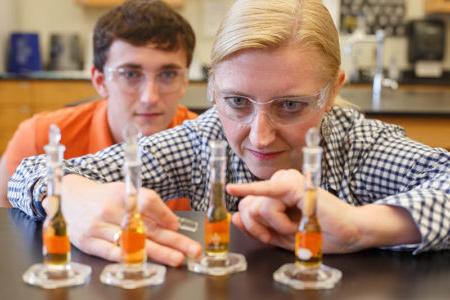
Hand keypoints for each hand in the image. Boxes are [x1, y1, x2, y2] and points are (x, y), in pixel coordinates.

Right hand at [50, 175, 201, 265]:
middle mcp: (112, 209)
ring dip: (158, 252)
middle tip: (194, 250)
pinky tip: (145, 263)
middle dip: (174, 240)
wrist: (69, 198)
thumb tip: (171, 223)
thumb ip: (145, 205)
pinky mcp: (89, 242)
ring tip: (177, 259)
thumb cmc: (103, 197)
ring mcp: (99, 226)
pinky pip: (112, 252)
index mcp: (123, 193)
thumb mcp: (123, 192)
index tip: (177, 226)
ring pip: (133, 242)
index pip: (148, 202)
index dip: (165, 214)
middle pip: (148, 226)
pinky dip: (130, 258)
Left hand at [227, 169, 360, 252]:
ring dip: (278, 226)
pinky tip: (232, 189)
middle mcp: (279, 182)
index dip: (252, 227)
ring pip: (258, 207)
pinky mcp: (294, 185)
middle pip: (248, 207)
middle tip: (283, 233)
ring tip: (299, 224)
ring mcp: (286, 180)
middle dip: (258, 228)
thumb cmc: (318, 233)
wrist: (349, 233)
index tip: (266, 237)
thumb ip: (259, 228)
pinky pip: (266, 194)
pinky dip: (250, 191)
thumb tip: (233, 218)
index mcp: (276, 192)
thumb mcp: (282, 236)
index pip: (247, 207)